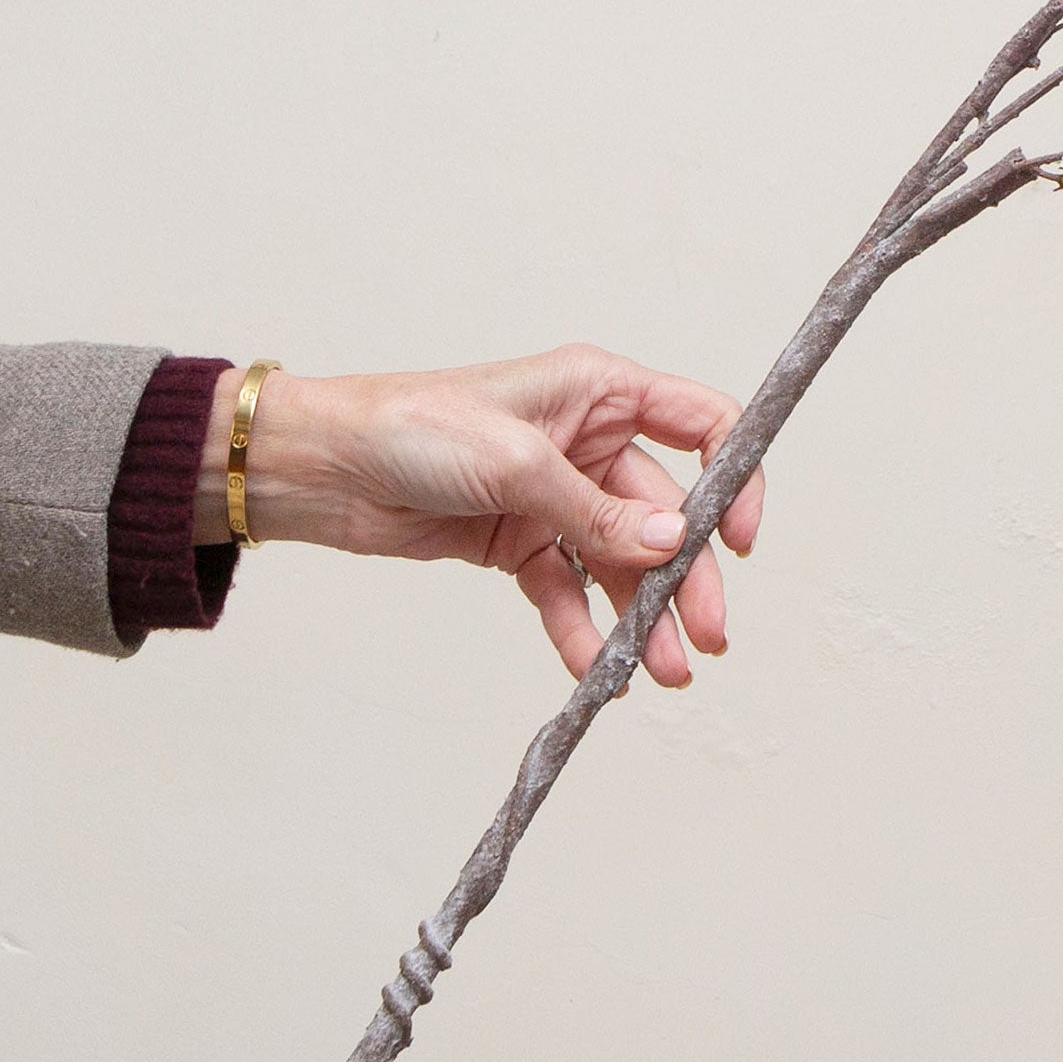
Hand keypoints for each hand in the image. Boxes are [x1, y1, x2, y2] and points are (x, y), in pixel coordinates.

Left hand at [195, 347, 765, 689]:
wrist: (321, 469)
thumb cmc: (408, 426)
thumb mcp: (513, 462)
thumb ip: (596, 511)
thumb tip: (673, 546)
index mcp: (599, 391)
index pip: (702, 425)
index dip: (735, 480)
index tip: (741, 541)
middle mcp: (587, 441)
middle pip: (668, 515)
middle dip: (688, 577)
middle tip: (705, 638)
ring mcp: (556, 496)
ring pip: (621, 562)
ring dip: (643, 616)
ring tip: (663, 670)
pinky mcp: (520, 541)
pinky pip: (567, 591)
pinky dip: (582, 630)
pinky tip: (597, 667)